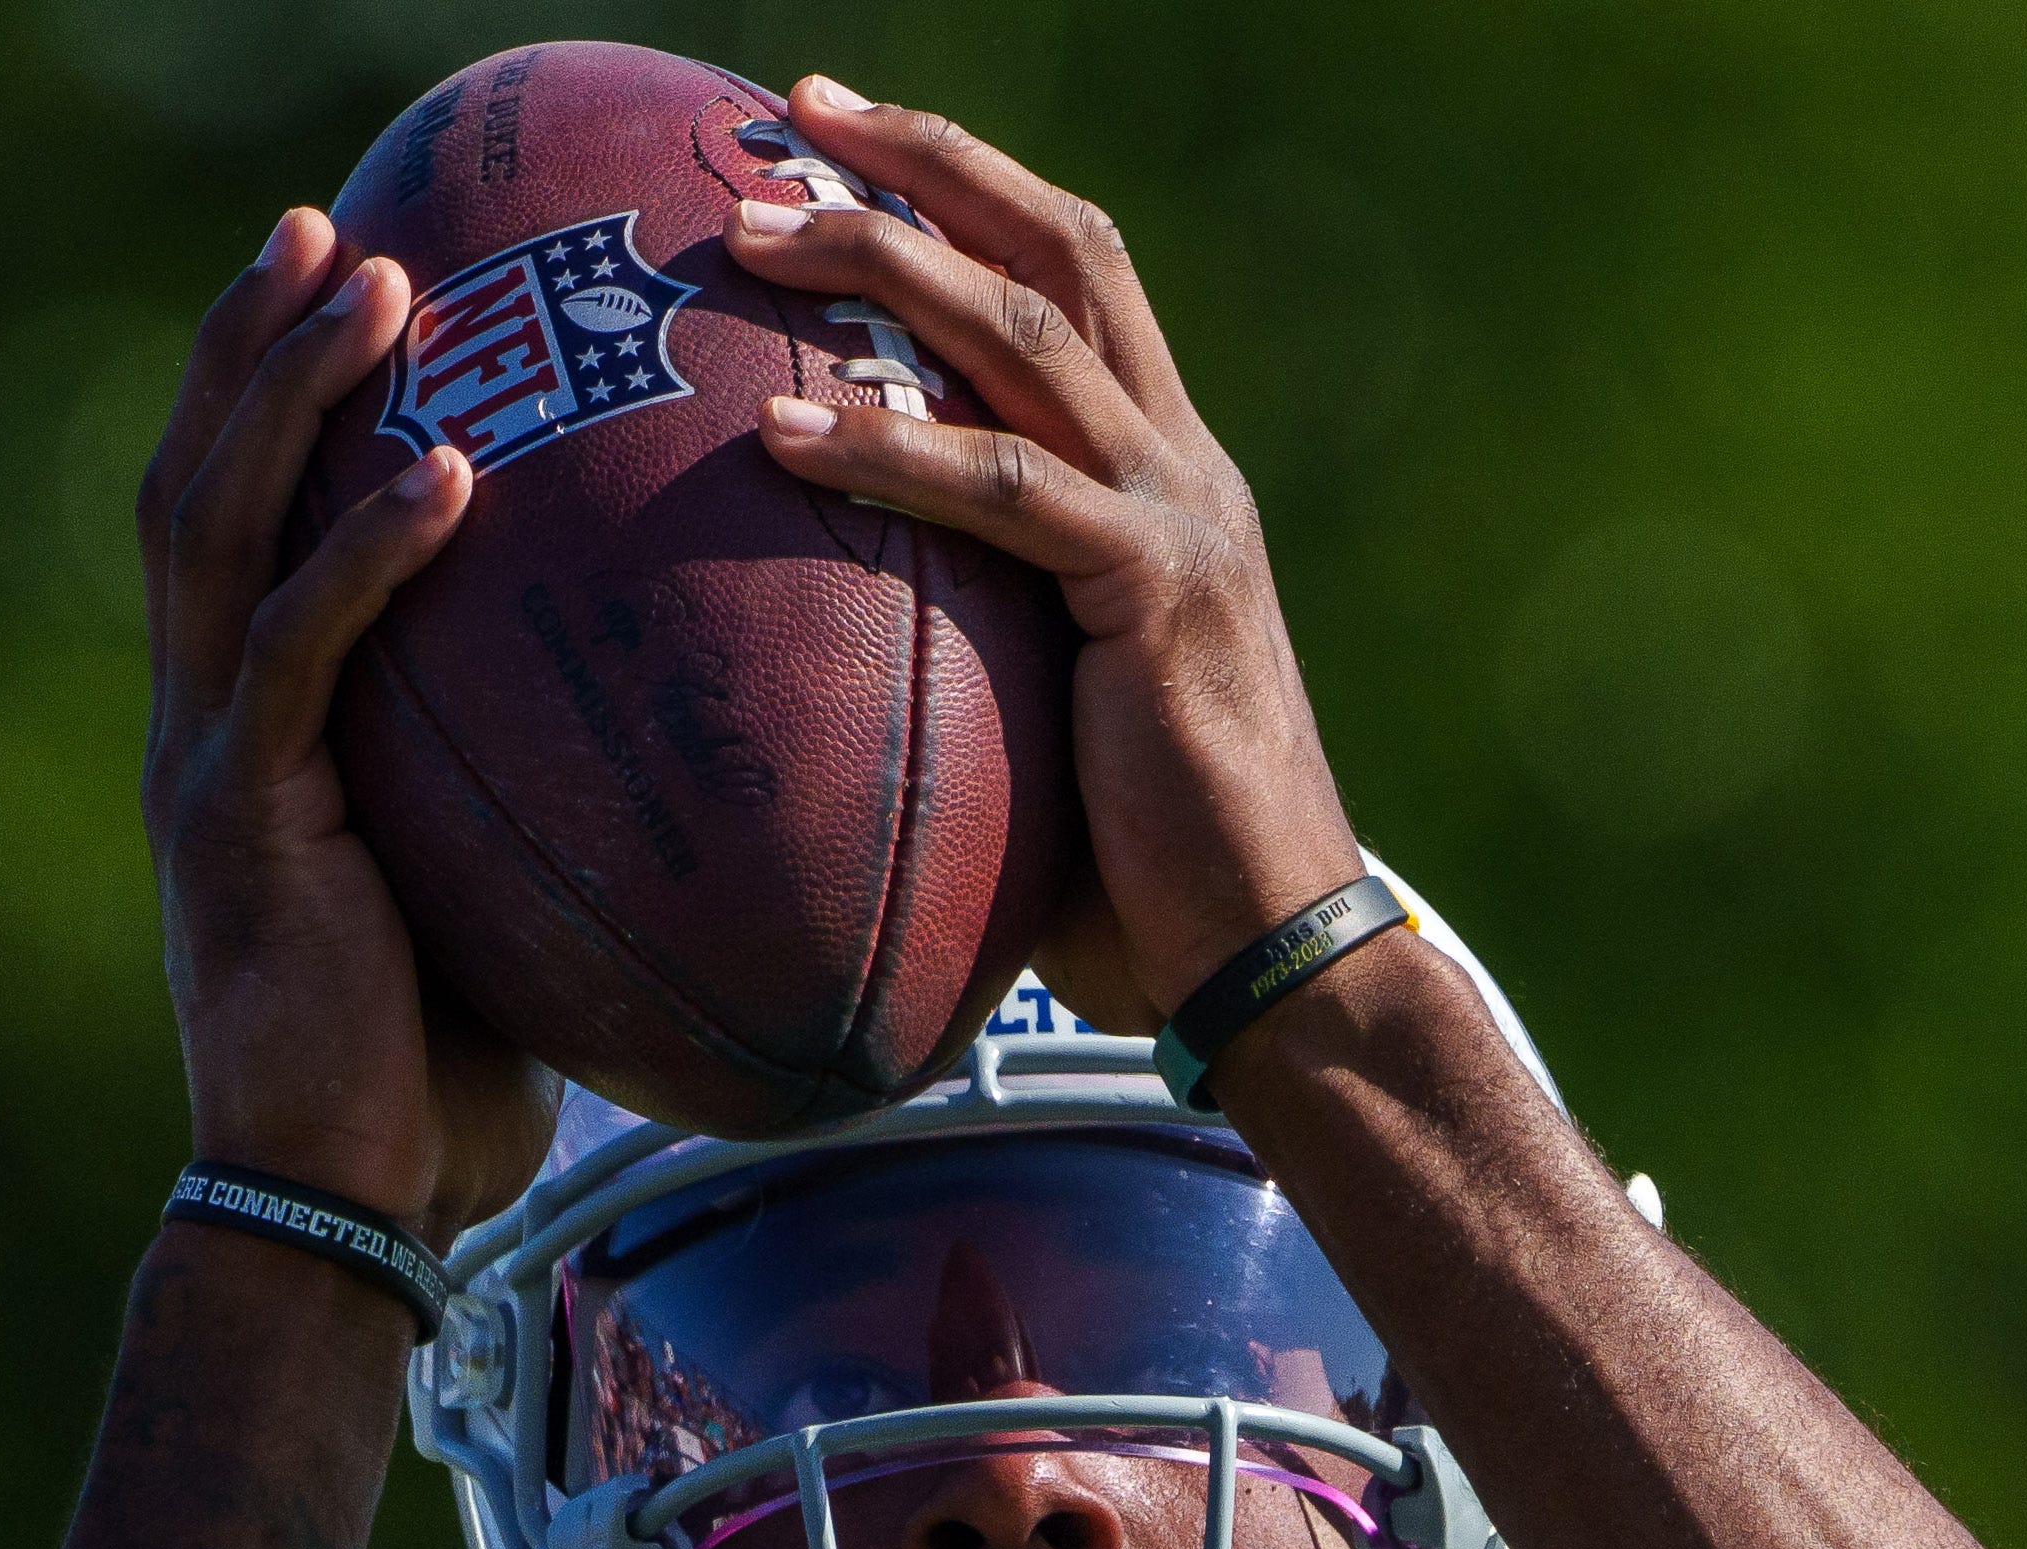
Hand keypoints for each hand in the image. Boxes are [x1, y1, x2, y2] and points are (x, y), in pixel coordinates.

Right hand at [140, 209, 558, 1234]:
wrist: (340, 1210)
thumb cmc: (435, 1081)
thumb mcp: (488, 902)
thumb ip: (530, 804)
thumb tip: (679, 753)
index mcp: (248, 733)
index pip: (238, 522)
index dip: (269, 398)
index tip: (343, 283)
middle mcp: (204, 722)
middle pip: (199, 480)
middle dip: (255, 344)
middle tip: (331, 225)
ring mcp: (209, 764)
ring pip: (220, 529)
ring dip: (292, 394)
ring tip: (372, 287)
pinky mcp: (241, 819)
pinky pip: (296, 651)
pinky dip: (365, 551)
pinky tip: (443, 474)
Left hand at [721, 79, 1365, 1032]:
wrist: (1277, 955)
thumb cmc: (1146, 878)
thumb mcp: (1046, 723)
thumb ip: (965, 646)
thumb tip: (810, 657)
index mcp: (1168, 482)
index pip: (1075, 279)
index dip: (966, 193)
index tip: (839, 138)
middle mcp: (1184, 470)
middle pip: (1062, 250)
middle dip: (925, 164)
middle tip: (787, 115)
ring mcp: (1179, 520)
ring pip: (1027, 332)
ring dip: (883, 263)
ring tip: (749, 234)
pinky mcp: (1154, 593)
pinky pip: (1007, 489)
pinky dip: (893, 446)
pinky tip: (785, 432)